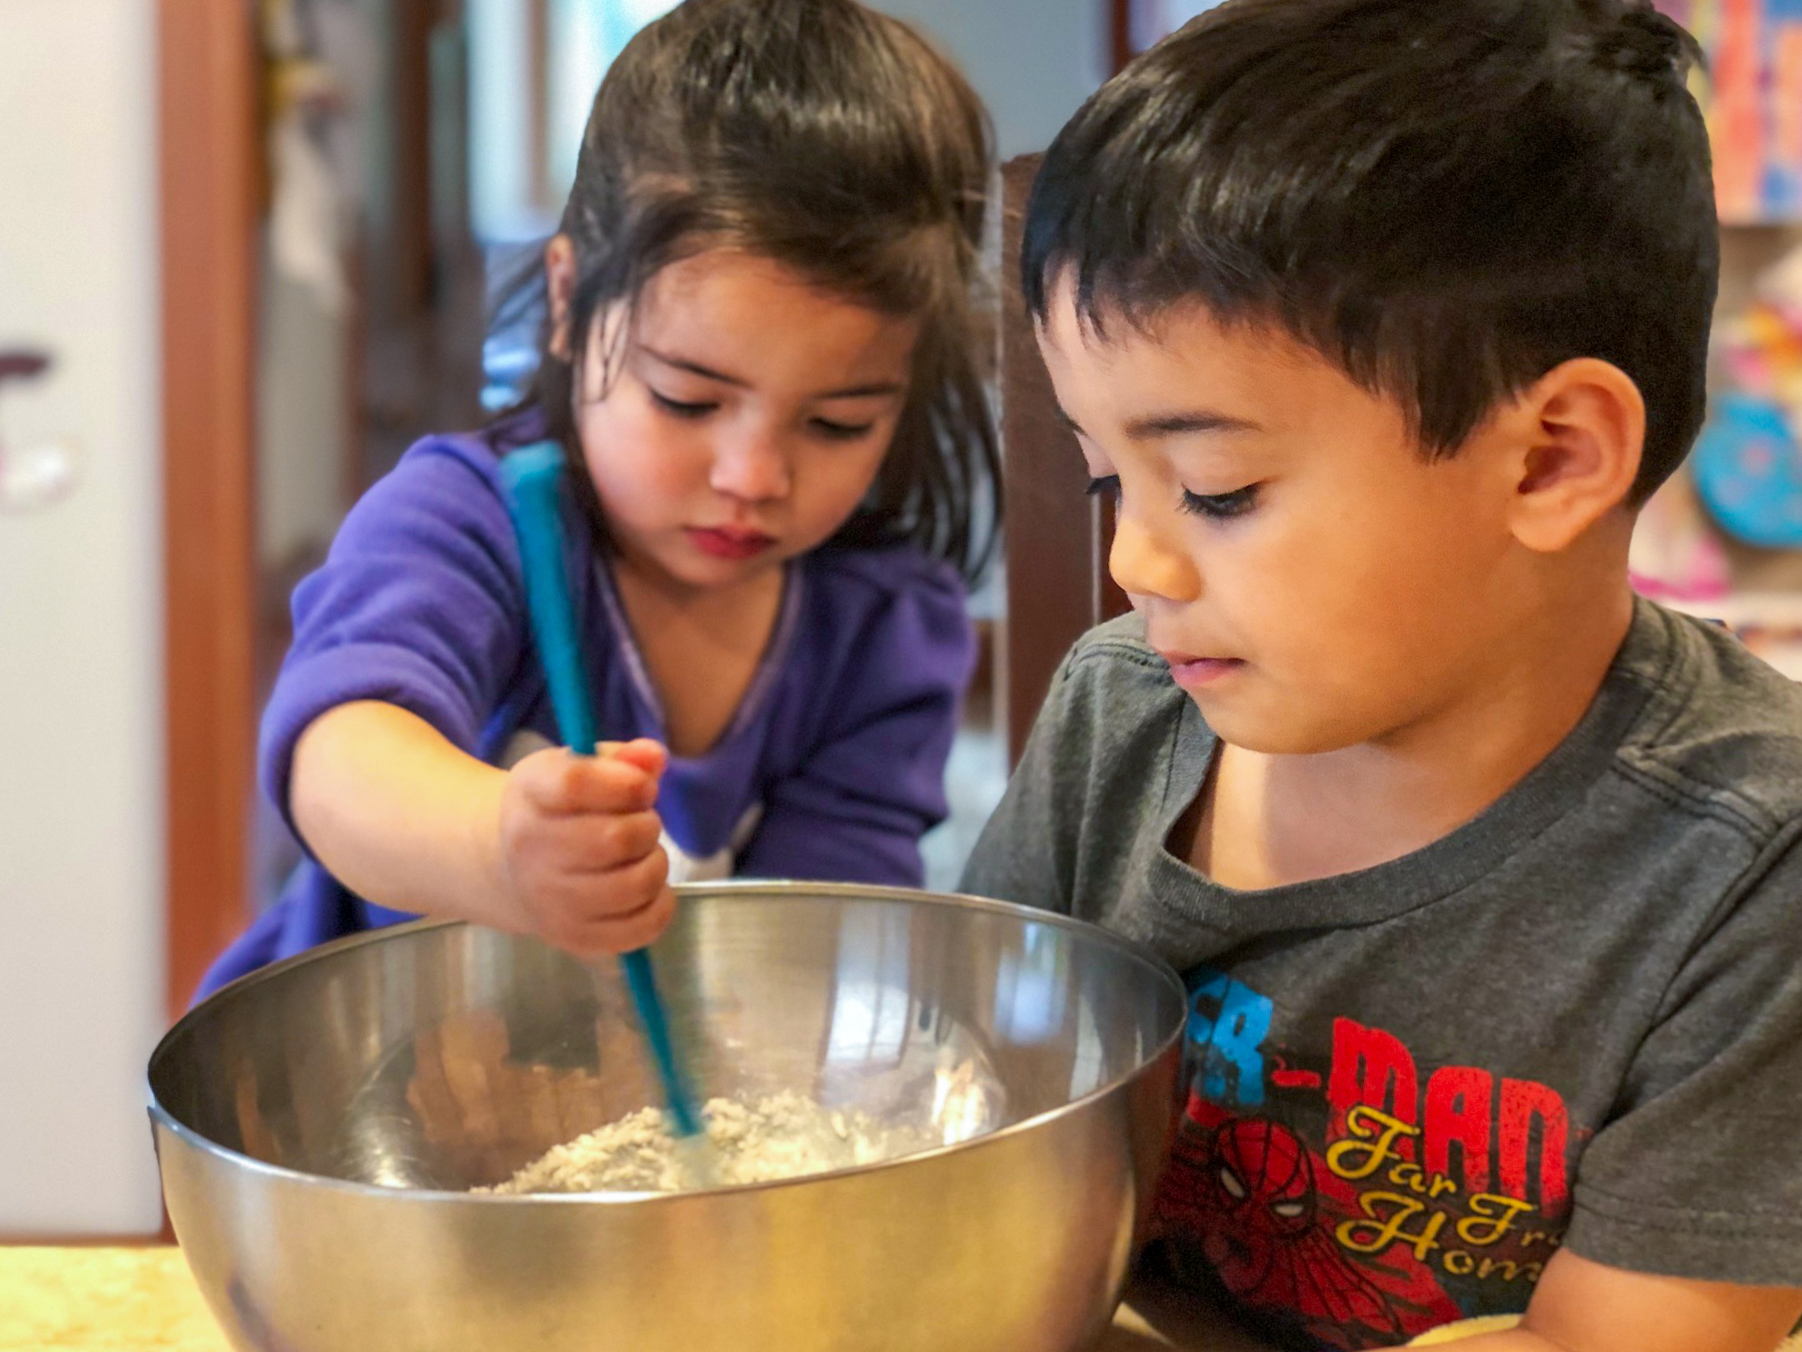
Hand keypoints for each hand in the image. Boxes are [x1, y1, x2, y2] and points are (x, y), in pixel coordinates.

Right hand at [495, 738, 676, 954]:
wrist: (510, 869)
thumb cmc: (557, 810)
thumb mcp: (578, 768)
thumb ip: (622, 759)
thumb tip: (654, 757)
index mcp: (531, 794)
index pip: (575, 784)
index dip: (625, 782)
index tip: (644, 785)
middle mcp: (532, 851)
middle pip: (613, 839)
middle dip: (646, 825)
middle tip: (642, 823)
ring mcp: (551, 902)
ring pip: (635, 884)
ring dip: (655, 863)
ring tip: (642, 855)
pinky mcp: (576, 938)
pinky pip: (642, 927)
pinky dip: (661, 904)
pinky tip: (648, 888)